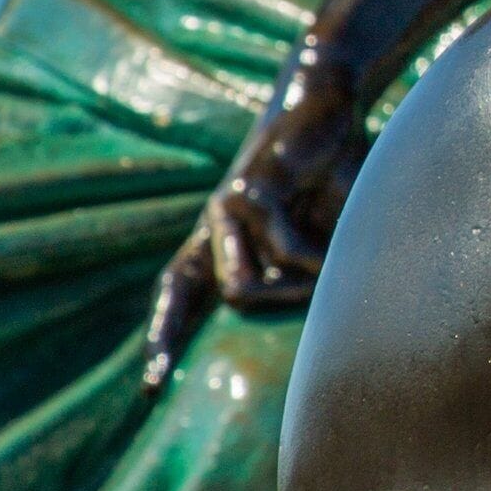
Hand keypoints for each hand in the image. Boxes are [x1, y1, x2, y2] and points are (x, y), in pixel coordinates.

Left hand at [142, 68, 360, 388]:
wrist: (323, 103)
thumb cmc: (329, 169)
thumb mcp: (320, 227)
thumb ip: (304, 267)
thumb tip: (310, 310)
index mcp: (225, 237)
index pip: (183, 290)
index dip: (167, 336)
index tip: (149, 387)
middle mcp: (214, 226)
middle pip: (217, 300)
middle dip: (263, 314)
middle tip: (306, 305)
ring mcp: (224, 211)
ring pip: (240, 292)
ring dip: (293, 291)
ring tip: (332, 269)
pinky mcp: (247, 194)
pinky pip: (284, 255)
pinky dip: (319, 260)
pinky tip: (341, 244)